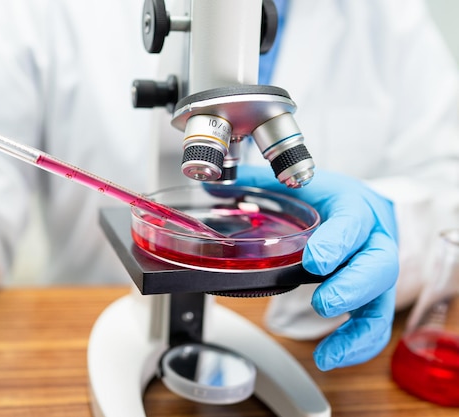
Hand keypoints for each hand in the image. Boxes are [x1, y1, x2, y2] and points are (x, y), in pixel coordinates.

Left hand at [220, 165, 398, 370]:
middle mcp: (373, 239)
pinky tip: (329, 357)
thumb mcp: (297, 183)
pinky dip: (355, 345)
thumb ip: (258, 183)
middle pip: (379, 266)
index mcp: (354, 206)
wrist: (362, 207)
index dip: (337, 242)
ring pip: (381, 302)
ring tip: (328, 354)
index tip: (314, 260)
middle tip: (323, 303)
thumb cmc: (328, 197)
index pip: (353, 222)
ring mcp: (375, 271)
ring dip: (356, 332)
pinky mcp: (373, 295)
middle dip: (351, 287)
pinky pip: (374, 324)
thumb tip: (213, 186)